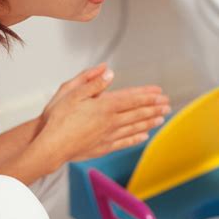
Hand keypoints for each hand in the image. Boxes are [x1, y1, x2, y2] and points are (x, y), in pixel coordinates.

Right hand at [39, 65, 170, 165]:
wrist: (51, 146)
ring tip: (162, 118)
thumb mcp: (71, 92)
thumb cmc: (57, 118)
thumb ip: (92, 82)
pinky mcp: (104, 147)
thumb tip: (109, 71)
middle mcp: (111, 121)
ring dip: (150, 121)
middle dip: (154, 107)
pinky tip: (145, 135)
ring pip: (135, 127)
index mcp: (104, 106)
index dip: (147, 95)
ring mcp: (109, 136)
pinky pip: (125, 141)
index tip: (160, 92)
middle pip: (138, 113)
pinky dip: (137, 137)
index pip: (132, 98)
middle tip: (168, 104)